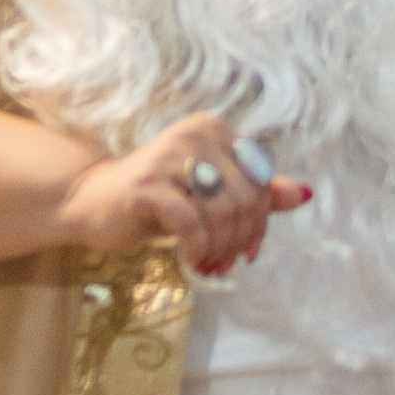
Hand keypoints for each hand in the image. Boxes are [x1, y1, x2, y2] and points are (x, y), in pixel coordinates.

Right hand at [53, 113, 310, 275]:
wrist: (91, 201)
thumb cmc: (156, 198)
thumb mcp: (210, 194)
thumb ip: (254, 192)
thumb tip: (303, 194)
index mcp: (214, 130)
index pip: (261, 179)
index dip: (261, 221)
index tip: (247, 249)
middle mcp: (195, 134)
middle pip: (246, 197)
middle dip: (240, 239)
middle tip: (225, 263)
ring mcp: (170, 157)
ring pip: (223, 212)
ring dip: (221, 249)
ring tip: (208, 264)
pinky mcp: (147, 185)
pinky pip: (191, 223)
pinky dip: (198, 248)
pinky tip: (192, 260)